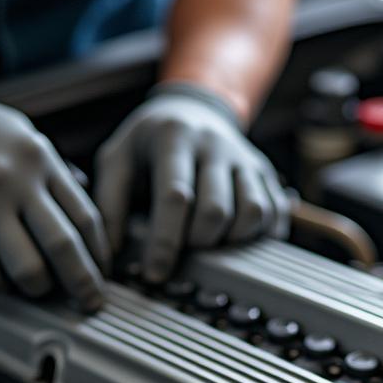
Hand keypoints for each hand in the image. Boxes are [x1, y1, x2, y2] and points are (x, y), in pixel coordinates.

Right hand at [0, 77, 108, 311]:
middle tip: (85, 301)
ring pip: (15, 278)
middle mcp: (1, 186)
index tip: (101, 277)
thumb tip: (91, 235)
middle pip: (58, 254)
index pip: (84, 222)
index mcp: (33, 161)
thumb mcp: (24, 140)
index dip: (99, 258)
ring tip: (27, 280)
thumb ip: (58, 180)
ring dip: (28, 288)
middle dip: (80, 286)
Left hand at [95, 83, 288, 281]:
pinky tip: (234, 236)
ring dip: (230, 240)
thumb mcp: (117, 159)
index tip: (154, 273)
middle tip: (184, 247)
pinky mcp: (265, 172)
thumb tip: (110, 251)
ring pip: (252, 212)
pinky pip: (273, 211)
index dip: (165, 242)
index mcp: (175, 137)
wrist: (193, 108)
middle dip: (198, 242)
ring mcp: (245, 158)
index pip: (175, 197)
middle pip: (216, 210)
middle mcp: (215, 144)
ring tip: (209, 241)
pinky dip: (257, 234)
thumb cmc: (149, 143)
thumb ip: (108, 202)